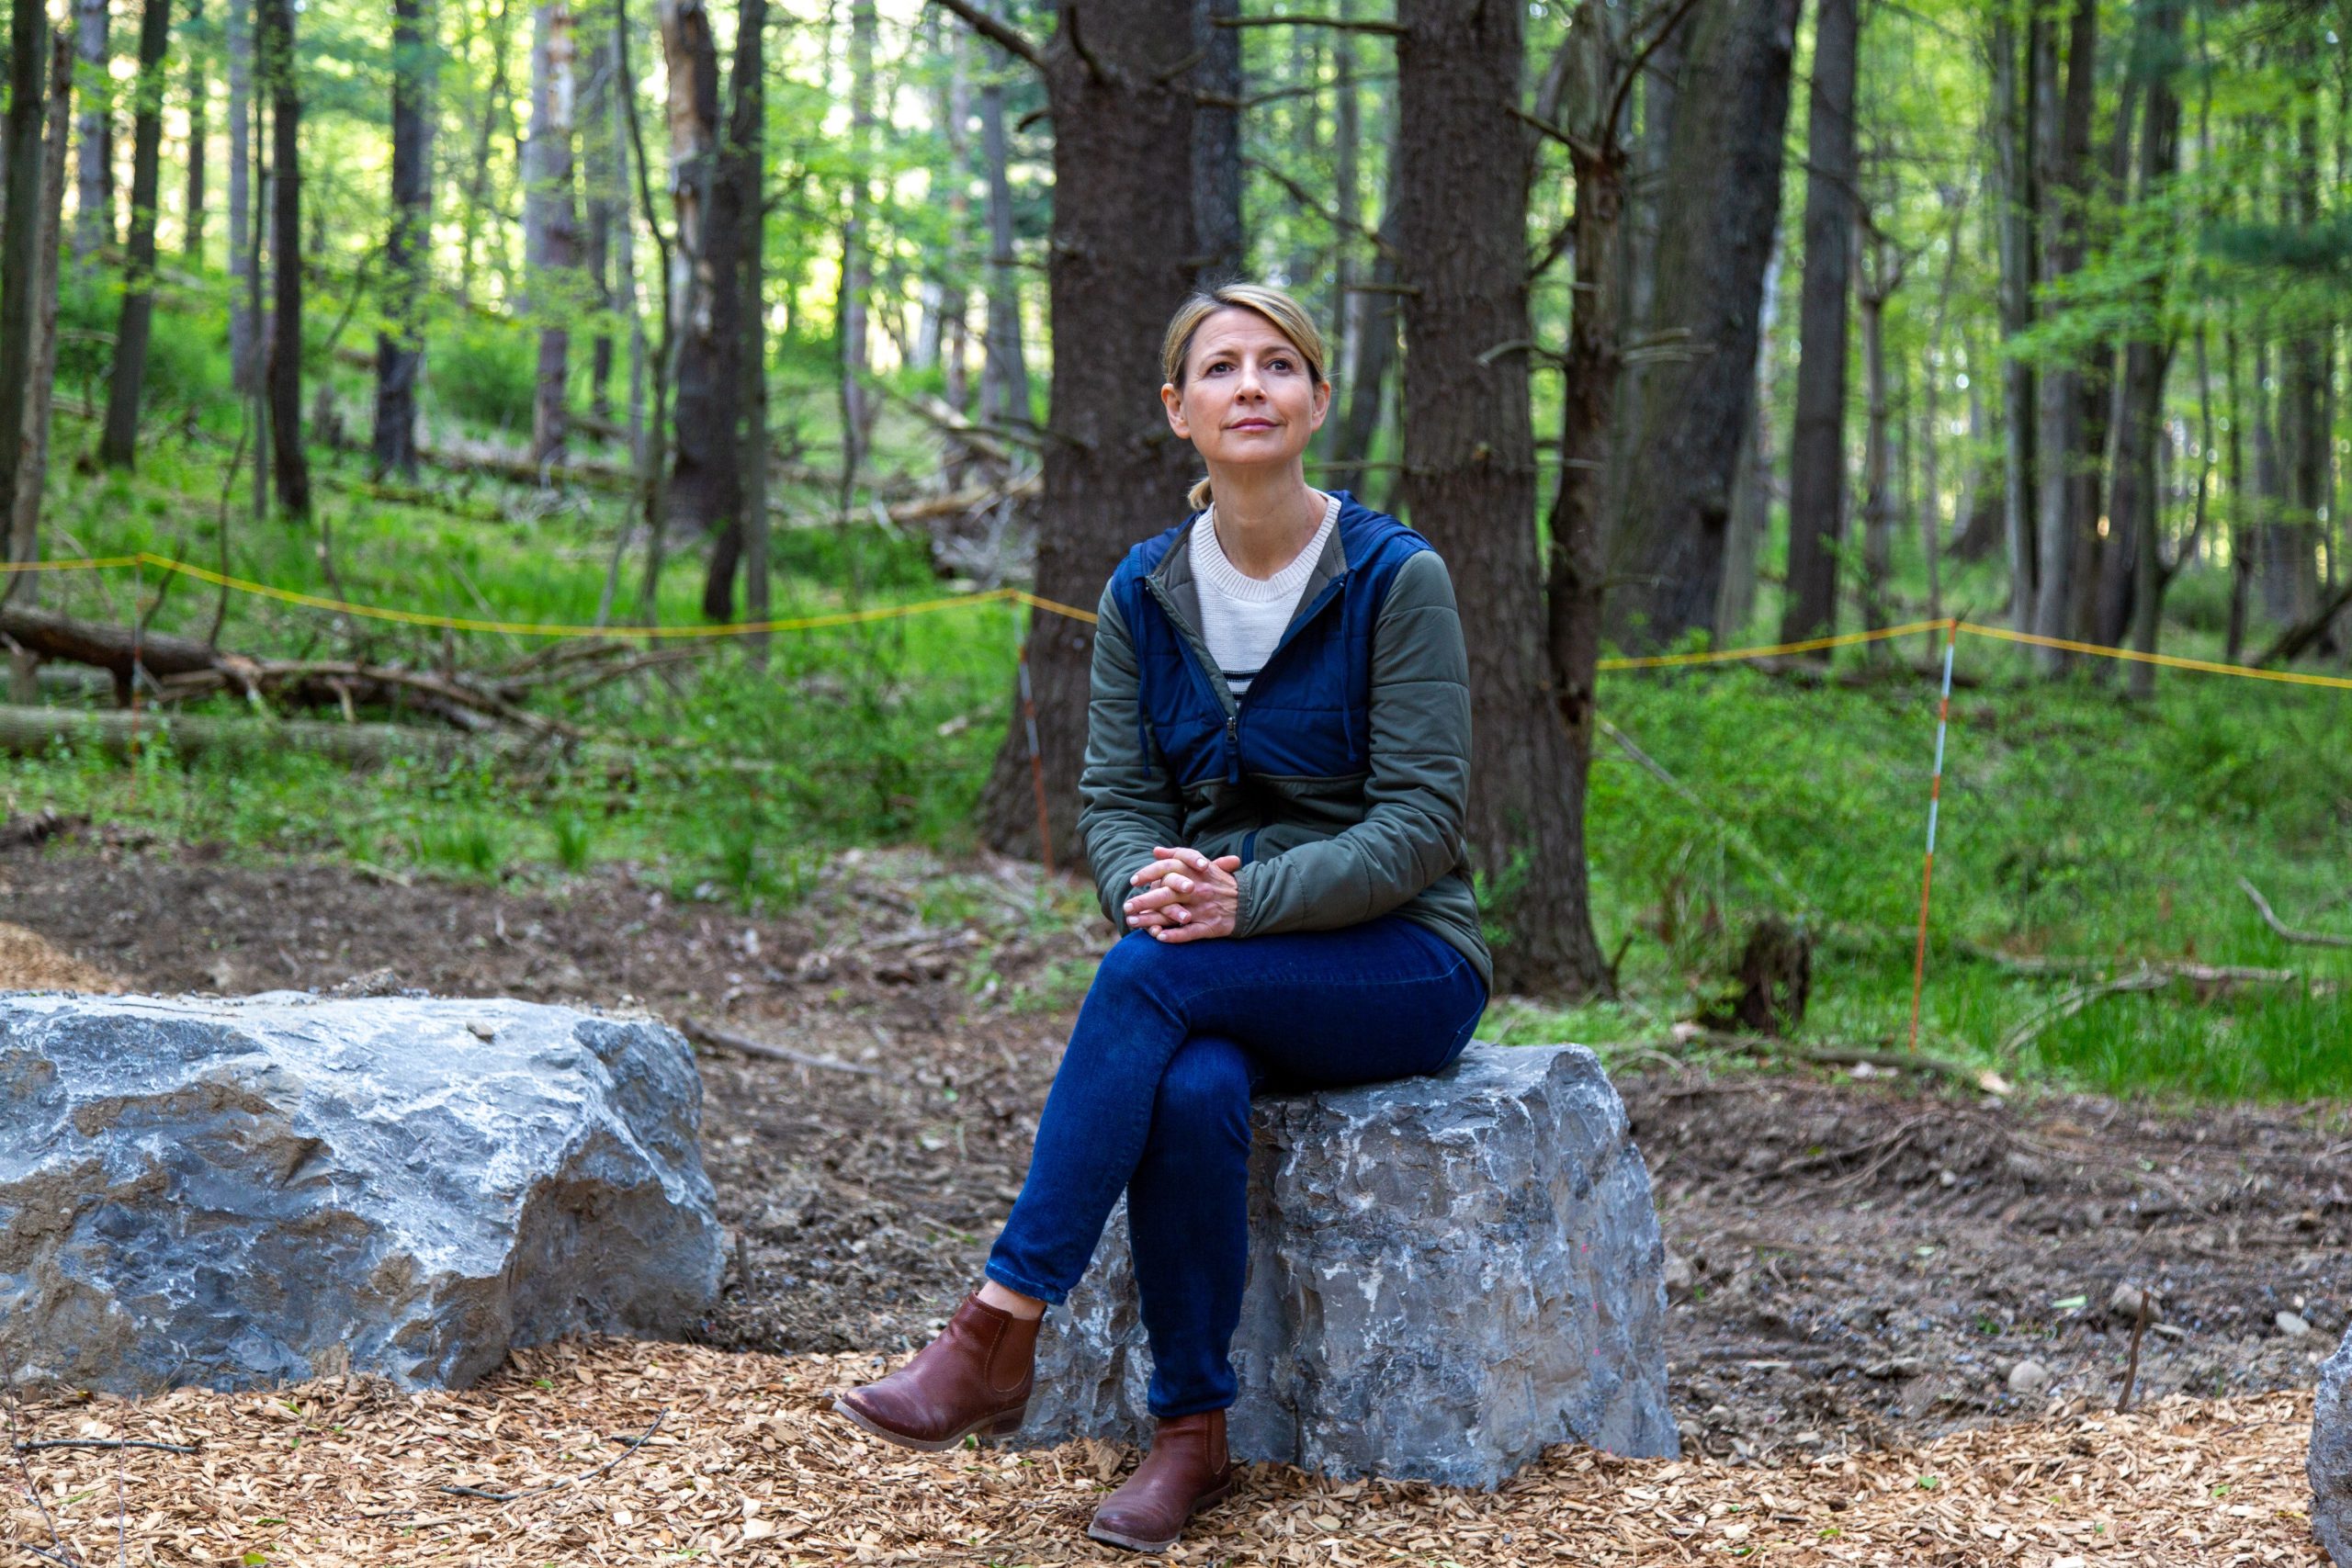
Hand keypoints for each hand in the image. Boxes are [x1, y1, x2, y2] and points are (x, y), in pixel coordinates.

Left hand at [1123, 846, 1241, 941]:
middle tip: (1126, 907)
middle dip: (1143, 902)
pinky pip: (1189, 932)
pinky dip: (1174, 936)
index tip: (1133, 881)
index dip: (1149, 874)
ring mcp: (1204, 909)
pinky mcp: (1210, 926)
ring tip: (1133, 923)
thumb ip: (1177, 856)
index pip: (1169, 869)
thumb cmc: (1219, 882)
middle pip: (1166, 894)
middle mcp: (1198, 890)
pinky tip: (1159, 938)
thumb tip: (1155, 850)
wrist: (1250, 901)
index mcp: (1196, 873)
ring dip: (1151, 920)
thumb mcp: (1201, 864)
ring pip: (1173, 915)